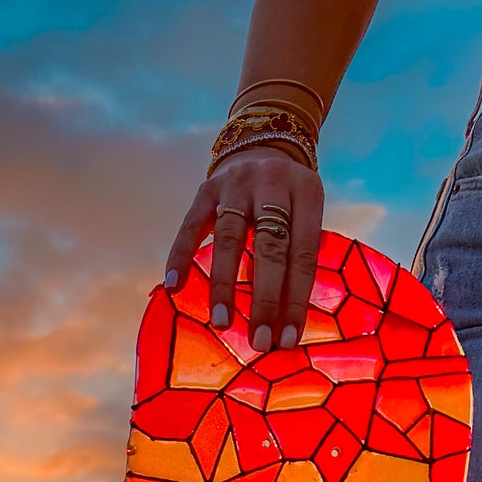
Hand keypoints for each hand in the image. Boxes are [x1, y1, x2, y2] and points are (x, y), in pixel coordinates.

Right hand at [164, 145, 324, 350]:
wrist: (263, 139)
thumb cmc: (290, 195)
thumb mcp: (307, 212)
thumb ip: (300, 254)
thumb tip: (286, 320)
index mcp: (307, 192)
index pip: (302, 255)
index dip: (296, 301)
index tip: (287, 340)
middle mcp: (272, 183)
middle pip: (269, 249)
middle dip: (265, 300)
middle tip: (260, 342)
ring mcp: (236, 183)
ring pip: (229, 240)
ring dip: (224, 286)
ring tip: (222, 323)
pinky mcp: (207, 187)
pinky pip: (191, 226)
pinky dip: (180, 257)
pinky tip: (174, 288)